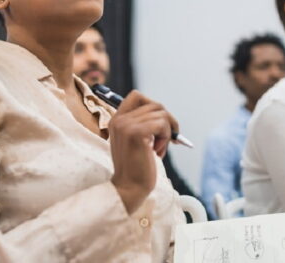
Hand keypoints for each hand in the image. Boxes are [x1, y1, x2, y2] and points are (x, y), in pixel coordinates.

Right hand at [109, 90, 177, 214]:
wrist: (129, 188)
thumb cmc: (136, 168)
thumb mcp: (136, 141)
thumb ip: (143, 124)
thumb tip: (165, 115)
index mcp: (117, 120)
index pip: (137, 96)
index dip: (153, 106)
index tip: (160, 124)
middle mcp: (119, 119)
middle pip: (155, 105)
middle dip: (167, 122)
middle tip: (167, 140)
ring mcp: (126, 125)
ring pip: (161, 114)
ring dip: (166, 132)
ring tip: (158, 149)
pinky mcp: (136, 133)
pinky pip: (162, 124)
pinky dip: (166, 138)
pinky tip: (157, 152)